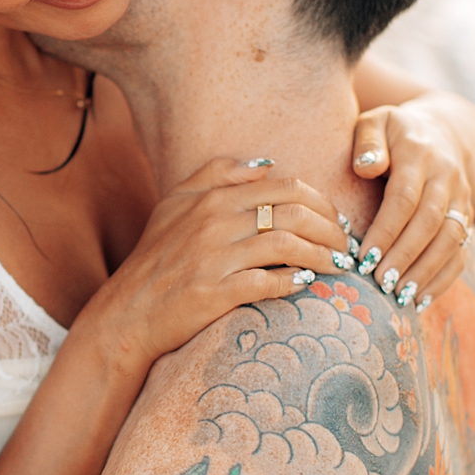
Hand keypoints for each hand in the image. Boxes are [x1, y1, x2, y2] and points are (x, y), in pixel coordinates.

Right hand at [86, 158, 351, 364]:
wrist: (127, 311)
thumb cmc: (155, 258)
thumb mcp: (175, 204)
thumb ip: (216, 174)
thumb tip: (265, 163)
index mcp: (212, 197)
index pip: (284, 186)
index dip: (320, 202)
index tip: (336, 220)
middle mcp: (215, 221)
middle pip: (294, 212)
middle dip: (332, 228)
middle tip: (347, 245)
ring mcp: (215, 257)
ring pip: (288, 246)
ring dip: (323, 256)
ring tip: (340, 267)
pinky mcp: (215, 292)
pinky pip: (269, 283)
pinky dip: (295, 282)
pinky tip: (309, 284)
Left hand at [350, 102, 474, 305]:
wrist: (441, 132)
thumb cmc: (392, 133)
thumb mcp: (375, 122)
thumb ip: (367, 141)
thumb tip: (366, 166)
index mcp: (420, 154)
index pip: (405, 197)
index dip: (386, 230)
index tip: (363, 258)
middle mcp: (447, 176)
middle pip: (430, 222)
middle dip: (405, 256)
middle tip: (380, 283)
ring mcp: (461, 198)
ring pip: (451, 240)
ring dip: (426, 271)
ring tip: (400, 296)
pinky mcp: (467, 217)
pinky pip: (462, 251)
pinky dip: (444, 278)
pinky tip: (421, 299)